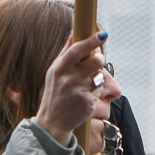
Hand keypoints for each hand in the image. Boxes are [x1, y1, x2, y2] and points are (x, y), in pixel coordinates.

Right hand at [32, 31, 117, 145]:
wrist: (52, 122)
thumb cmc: (54, 92)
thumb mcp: (54, 72)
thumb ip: (65, 53)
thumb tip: (74, 32)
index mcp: (59, 68)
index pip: (77, 50)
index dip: (91, 41)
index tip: (102, 34)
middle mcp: (68, 79)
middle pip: (95, 61)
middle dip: (99, 59)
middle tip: (96, 59)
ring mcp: (78, 91)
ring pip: (99, 75)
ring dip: (96, 77)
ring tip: (85, 83)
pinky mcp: (87, 102)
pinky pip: (99, 89)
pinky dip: (95, 91)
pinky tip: (84, 96)